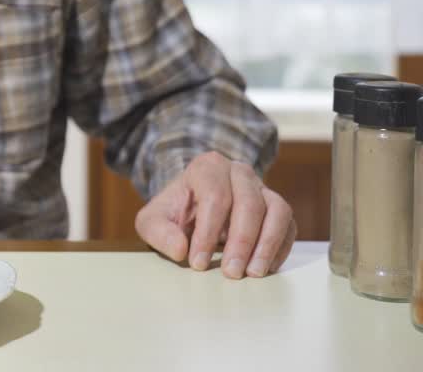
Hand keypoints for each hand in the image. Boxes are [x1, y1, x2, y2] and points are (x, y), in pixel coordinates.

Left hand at [135, 151, 295, 278]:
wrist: (191, 207)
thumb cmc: (173, 214)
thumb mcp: (153, 221)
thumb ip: (159, 233)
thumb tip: (180, 249)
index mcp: (208, 168)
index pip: (214, 197)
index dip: (208, 232)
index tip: (198, 263)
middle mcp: (239, 173)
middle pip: (249, 203)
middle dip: (241, 242)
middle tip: (231, 273)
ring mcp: (262, 188)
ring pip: (277, 211)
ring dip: (267, 245)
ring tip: (253, 273)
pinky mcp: (277, 208)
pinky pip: (288, 226)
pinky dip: (280, 248)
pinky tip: (265, 268)